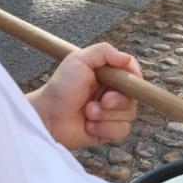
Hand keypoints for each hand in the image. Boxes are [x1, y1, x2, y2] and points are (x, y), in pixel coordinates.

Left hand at [26, 42, 141, 148]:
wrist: (47, 116)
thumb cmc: (61, 86)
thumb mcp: (79, 59)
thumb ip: (104, 52)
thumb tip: (127, 59)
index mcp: (108, 76)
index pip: (133, 74)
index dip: (134, 77)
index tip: (130, 78)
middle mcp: (112, 93)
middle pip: (134, 97)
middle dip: (118, 100)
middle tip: (102, 100)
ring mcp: (111, 113)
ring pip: (129, 115)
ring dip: (107, 115)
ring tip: (88, 112)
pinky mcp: (107, 131)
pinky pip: (121, 131)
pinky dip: (104, 128)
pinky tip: (89, 125)